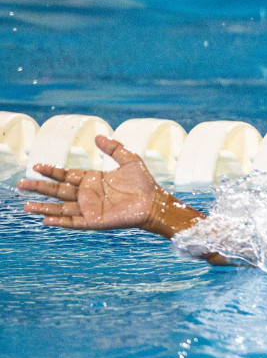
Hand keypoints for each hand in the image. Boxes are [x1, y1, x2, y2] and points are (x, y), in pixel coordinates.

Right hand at [20, 135, 160, 229]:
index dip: (52, 171)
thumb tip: (98, 136)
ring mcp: (90, 208)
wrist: (155, 202)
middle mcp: (87, 194)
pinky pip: (74, 222)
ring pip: (61, 208)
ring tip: (26, 206)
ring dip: (44, 207)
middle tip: (21, 184)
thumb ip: (114, 148)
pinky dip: (60, 221)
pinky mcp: (95, 221)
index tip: (36, 166)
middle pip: (58, 190)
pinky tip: (46, 220)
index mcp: (93, 179)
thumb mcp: (129, 159)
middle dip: (40, 187)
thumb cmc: (144, 183)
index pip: (67, 175)